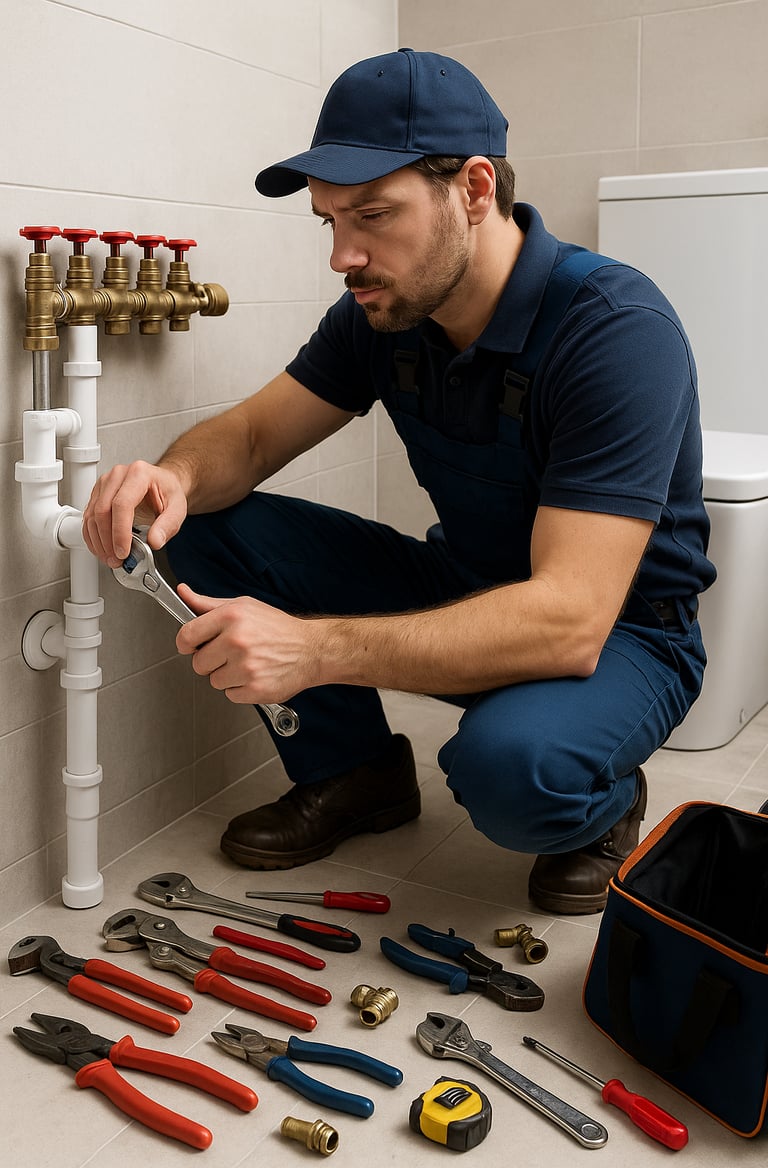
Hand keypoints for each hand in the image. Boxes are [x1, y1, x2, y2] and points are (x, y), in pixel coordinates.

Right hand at [82, 460, 187, 566]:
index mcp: (139, 474)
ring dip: (98, 541)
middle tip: (117, 559)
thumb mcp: (178, 508)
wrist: (161, 483)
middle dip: (107, 541)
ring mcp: (105, 483)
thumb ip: (168, 525)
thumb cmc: (167, 492)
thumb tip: (154, 541)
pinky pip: (88, 517)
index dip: (120, 532)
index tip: (123, 551)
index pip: (122, 504)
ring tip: (110, 558)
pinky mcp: (97, 493)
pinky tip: (101, 549)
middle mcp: (118, 475)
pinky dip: (92, 536)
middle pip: (102, 510)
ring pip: (92, 515)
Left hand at [175, 586, 320, 703]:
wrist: (312, 649)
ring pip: (214, 681)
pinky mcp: (255, 688)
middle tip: (230, 653)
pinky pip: (230, 694)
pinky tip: (255, 675)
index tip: (191, 646)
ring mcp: (246, 666)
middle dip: (210, 660)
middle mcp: (237, 640)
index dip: (186, 643)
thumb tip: (184, 593)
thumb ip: (208, 604)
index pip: (187, 635)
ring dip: (227, 676)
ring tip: (247, 663)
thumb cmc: (278, 628)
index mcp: (232, 617)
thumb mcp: (244, 606)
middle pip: (198, 663)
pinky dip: (241, 688)